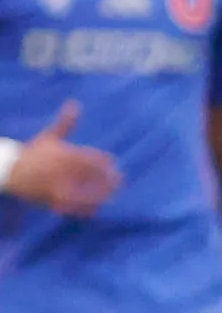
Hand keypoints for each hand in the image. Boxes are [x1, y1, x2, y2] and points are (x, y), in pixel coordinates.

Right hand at [2, 104, 118, 217]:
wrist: (10, 170)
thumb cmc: (34, 152)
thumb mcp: (50, 136)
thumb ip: (66, 123)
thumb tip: (75, 103)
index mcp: (64, 154)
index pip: (91, 158)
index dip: (105, 161)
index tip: (113, 163)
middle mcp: (62, 171)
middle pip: (91, 177)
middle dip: (108, 179)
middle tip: (119, 180)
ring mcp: (57, 187)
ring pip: (85, 194)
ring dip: (100, 196)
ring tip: (111, 196)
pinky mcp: (52, 200)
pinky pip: (73, 207)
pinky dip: (86, 209)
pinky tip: (96, 209)